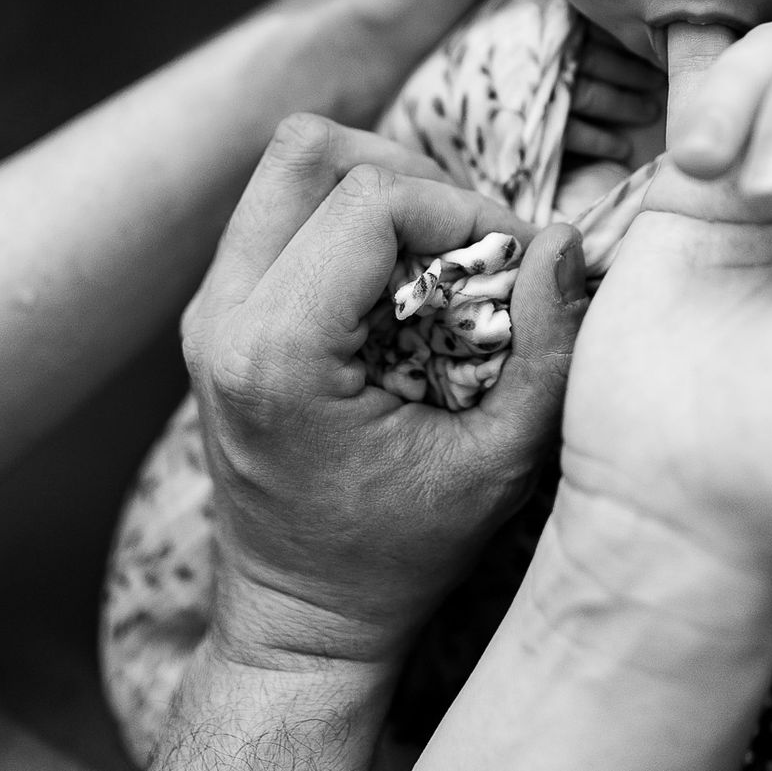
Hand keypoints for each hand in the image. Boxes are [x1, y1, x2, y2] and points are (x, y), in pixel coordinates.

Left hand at [180, 114, 585, 668]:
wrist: (301, 621)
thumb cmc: (398, 558)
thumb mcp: (499, 467)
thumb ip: (548, 352)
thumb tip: (563, 241)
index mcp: (275, 355)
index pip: (369, 201)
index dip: (459, 209)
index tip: (510, 262)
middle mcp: (221, 319)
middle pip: (307, 150)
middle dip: (409, 177)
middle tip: (468, 246)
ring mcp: (208, 310)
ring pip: (287, 168)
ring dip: (377, 190)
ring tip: (437, 262)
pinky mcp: (216, 311)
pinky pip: (279, 210)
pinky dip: (348, 221)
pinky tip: (399, 288)